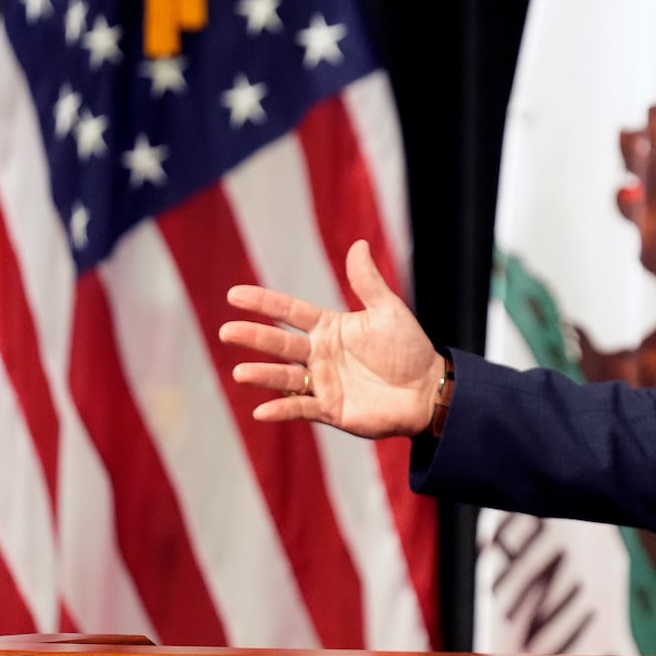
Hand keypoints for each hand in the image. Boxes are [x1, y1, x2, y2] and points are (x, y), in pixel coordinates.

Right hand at [219, 239, 445, 438]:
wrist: (427, 390)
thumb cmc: (409, 349)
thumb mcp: (388, 311)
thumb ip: (367, 282)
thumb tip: (359, 244)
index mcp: (329, 328)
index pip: (290, 312)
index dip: (263, 303)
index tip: (234, 295)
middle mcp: (319, 354)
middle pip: (280, 344)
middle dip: (254, 338)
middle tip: (227, 332)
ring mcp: (323, 383)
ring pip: (285, 376)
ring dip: (263, 375)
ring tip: (241, 374)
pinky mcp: (331, 409)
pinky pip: (301, 408)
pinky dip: (282, 409)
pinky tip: (262, 411)